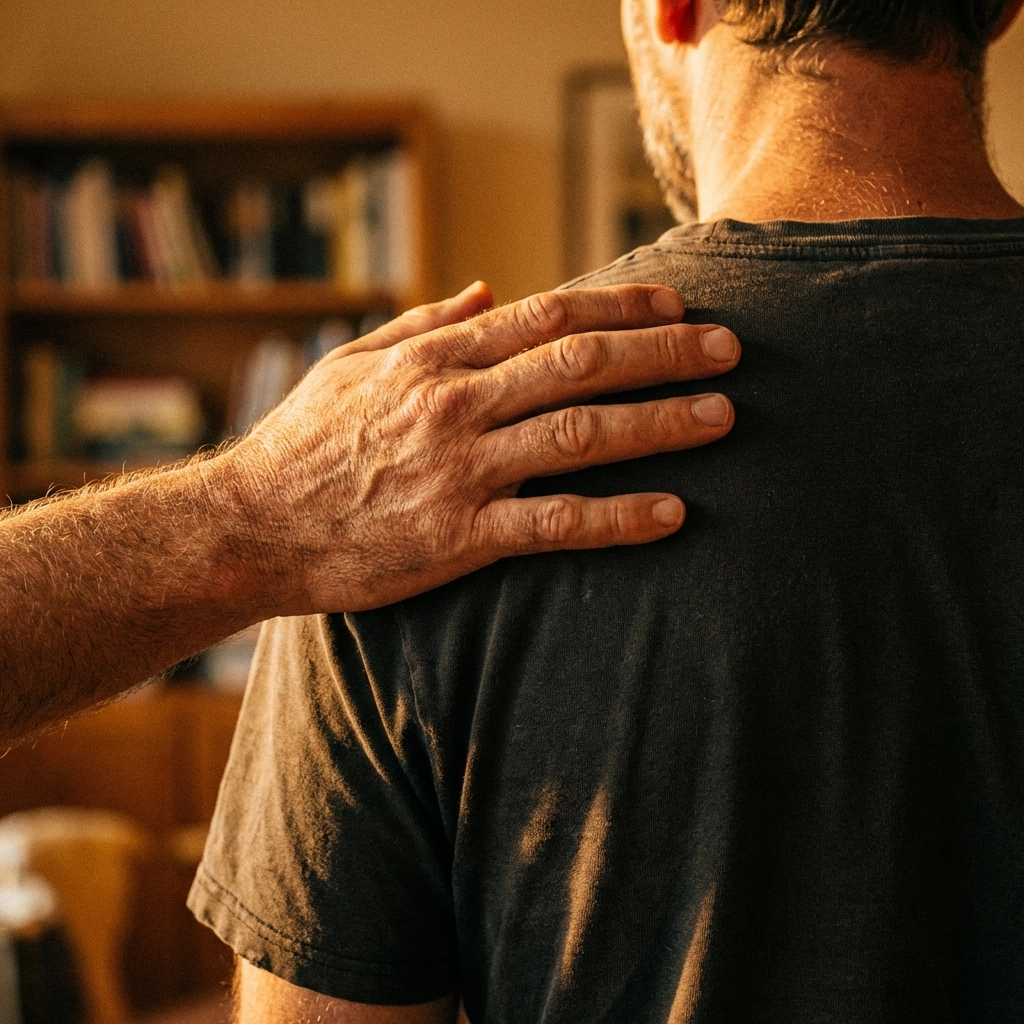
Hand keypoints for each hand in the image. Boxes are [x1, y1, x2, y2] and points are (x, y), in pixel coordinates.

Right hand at [220, 281, 739, 613]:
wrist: (250, 527)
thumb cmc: (304, 443)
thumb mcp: (352, 364)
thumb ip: (424, 323)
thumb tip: (484, 291)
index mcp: (436, 358)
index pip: (549, 315)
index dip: (622, 305)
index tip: (677, 303)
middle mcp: (457, 404)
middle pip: (582, 364)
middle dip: (664, 351)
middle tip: (732, 350)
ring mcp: (461, 471)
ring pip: (581, 435)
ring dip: (660, 423)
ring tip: (723, 417)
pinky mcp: (458, 537)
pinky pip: (555, 524)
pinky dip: (617, 517)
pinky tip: (671, 514)